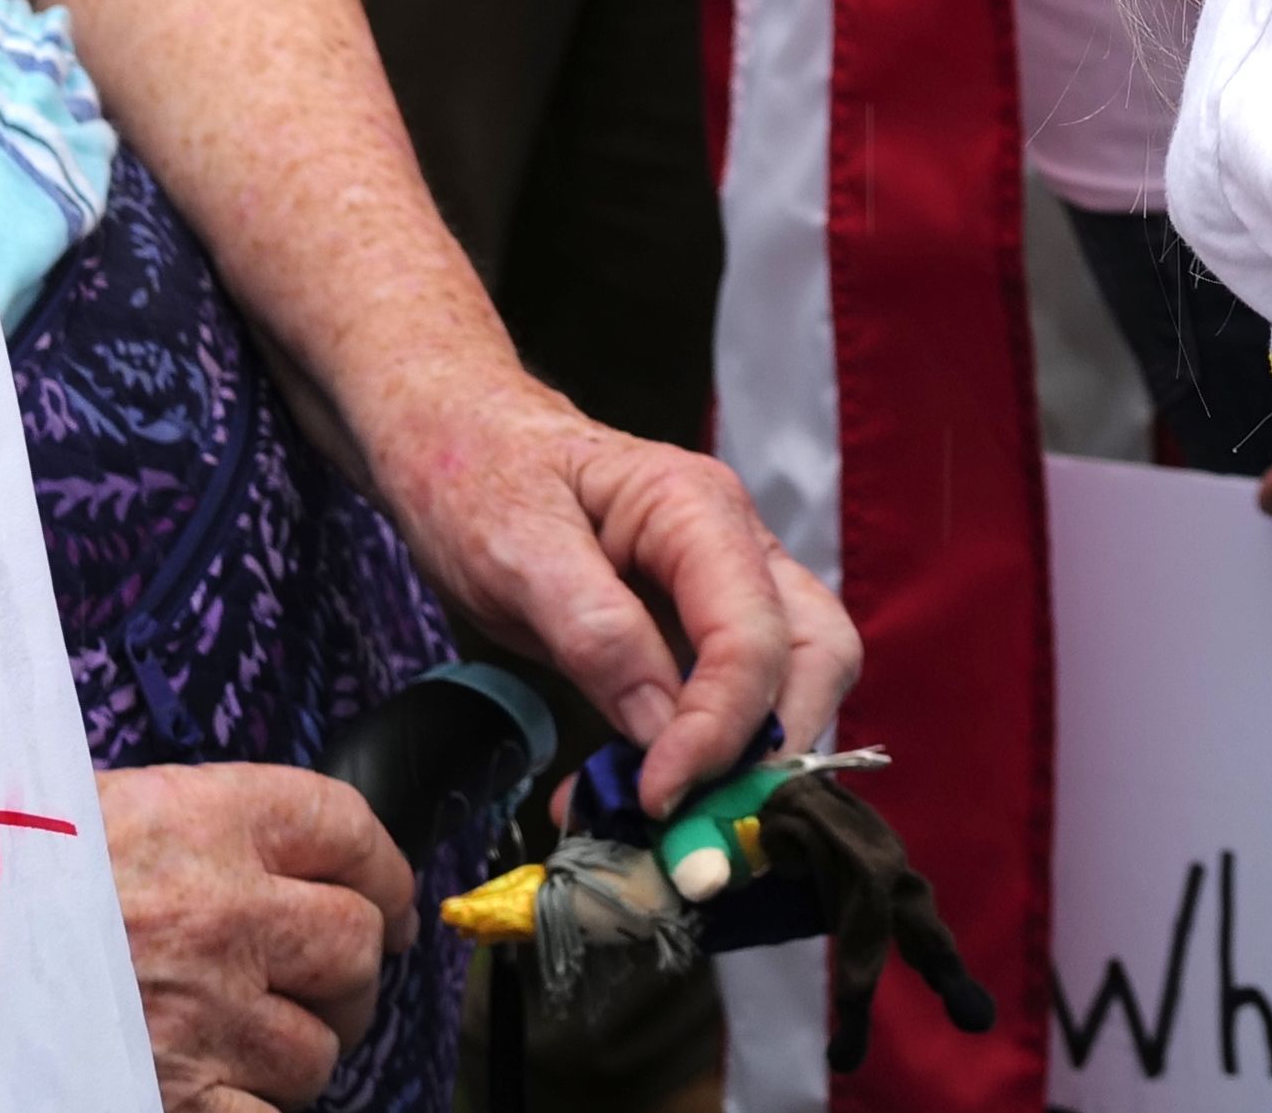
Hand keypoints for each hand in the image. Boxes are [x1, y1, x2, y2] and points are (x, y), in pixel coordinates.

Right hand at [92, 765, 404, 1112]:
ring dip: (299, 1051)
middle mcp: (224, 913)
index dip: (383, 870)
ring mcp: (206, 1013)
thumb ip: (186, 826)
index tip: (390, 900)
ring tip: (258, 1042)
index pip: (347, 828)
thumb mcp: (84, 808)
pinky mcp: (180, 1098)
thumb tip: (252, 853)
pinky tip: (228, 1093)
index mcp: (203, 822)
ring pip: (318, 1049)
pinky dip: (258, 1109)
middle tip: (328, 984)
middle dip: (352, 971)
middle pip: (355, 944)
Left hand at [359, 379, 865, 790]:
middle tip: (695, 826)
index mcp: (697, 508)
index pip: (754, 634)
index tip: (656, 798)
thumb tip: (661, 729)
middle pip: (817, 656)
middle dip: (772, 751)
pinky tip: (628, 796)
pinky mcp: (698, 634)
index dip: (718, 728)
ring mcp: (726, 590)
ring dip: (745, 764)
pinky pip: (734, 703)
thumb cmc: (478, 476)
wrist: (454, 445)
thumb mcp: (515, 549)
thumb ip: (595, 631)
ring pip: (796, 683)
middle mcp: (736, 547)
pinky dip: (700, 762)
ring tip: (657, 819)